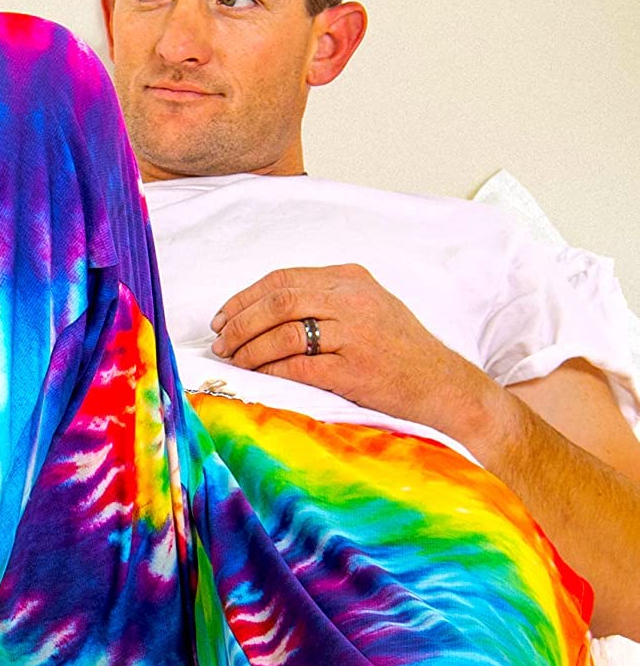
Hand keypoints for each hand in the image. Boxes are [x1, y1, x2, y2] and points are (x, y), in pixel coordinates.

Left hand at [208, 263, 485, 435]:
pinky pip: (298, 366)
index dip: (244, 298)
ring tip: (235, 361)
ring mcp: (356, 334)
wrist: (445, 386)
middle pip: (278, 301)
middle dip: (240, 322)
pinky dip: (271, 370)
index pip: (283, 279)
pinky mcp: (356, 369)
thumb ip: (326, 298)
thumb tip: (262, 309)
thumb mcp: (369, 306)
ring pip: (283, 332)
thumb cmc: (402, 350)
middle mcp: (353, 300)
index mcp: (351, 279)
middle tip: (221, 342)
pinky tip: (259, 376)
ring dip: (250, 348)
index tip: (222, 317)